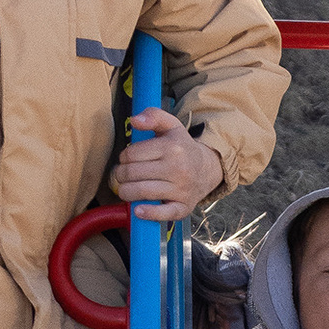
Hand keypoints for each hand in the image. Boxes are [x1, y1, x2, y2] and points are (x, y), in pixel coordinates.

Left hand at [110, 107, 225, 221]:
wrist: (208, 169)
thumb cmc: (182, 148)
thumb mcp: (171, 126)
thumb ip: (153, 115)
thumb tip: (135, 120)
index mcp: (171, 148)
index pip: (131, 154)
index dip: (123, 157)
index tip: (127, 159)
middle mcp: (177, 169)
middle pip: (132, 173)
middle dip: (121, 175)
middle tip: (123, 175)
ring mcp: (181, 189)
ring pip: (141, 192)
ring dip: (126, 192)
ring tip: (126, 189)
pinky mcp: (183, 207)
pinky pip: (163, 213)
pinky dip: (148, 213)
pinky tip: (138, 210)